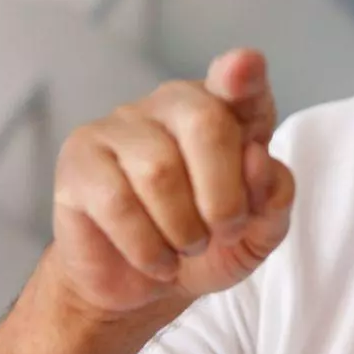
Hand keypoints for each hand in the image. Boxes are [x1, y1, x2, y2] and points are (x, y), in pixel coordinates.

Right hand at [48, 48, 293, 317]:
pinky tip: (157, 260)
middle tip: (223, 232)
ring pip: (160, 171)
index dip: (244, 74)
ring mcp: (120, 126)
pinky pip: (117, 202)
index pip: (241, 83)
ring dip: (184, 228)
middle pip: (205, 123)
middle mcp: (172, 103)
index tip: (245, 67)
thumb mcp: (258, 232)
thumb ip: (274, 197)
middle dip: (224, 196)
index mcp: (226, 109)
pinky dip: (147, 246)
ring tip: (187, 247)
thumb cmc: (207, 244)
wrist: (144, 286)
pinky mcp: (79, 161)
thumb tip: (258, 159)